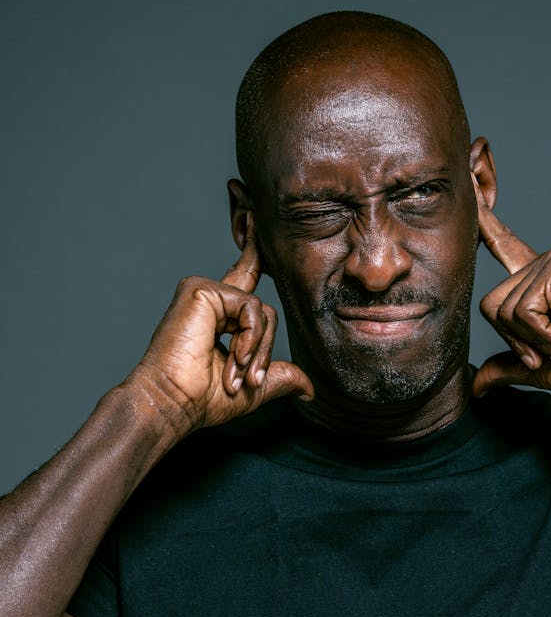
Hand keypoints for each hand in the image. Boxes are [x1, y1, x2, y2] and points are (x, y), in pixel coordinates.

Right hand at [127, 222, 313, 434]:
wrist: (174, 403)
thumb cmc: (203, 398)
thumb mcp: (255, 389)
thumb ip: (282, 377)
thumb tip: (310, 390)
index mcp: (220, 314)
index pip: (245, 274)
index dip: (254, 247)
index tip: (255, 213)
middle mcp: (211, 297)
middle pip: (264, 308)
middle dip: (262, 349)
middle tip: (247, 381)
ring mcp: (205, 291)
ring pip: (262, 312)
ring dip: (256, 350)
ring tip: (236, 375)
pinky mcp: (202, 290)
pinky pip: (252, 308)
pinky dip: (250, 337)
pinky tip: (234, 355)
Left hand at [472, 205, 550, 401]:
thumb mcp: (534, 368)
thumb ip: (504, 367)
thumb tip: (475, 387)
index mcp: (534, 281)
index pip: (501, 244)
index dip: (484, 219)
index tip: (470, 183)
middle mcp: (540, 265)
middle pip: (489, 306)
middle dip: (515, 340)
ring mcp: (549, 264)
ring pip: (502, 311)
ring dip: (531, 340)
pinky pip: (521, 312)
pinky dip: (540, 334)